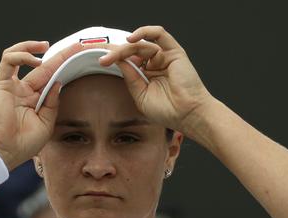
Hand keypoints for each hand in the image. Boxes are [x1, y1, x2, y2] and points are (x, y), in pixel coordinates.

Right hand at [0, 41, 83, 170]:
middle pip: (43, 66)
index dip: (64, 66)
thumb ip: (52, 103)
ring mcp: (12, 86)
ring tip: (46, 46)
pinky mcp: (1, 84)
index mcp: (34, 100)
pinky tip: (35, 60)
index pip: (51, 77)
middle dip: (60, 55)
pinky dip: (21, 55)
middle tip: (76, 46)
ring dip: (32, 47)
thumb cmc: (23, 143)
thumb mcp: (46, 123)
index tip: (79, 58)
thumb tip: (58, 83)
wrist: (4, 151)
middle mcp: (23, 90)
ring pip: (20, 57)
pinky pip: (8, 61)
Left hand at [99, 26, 213, 133]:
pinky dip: (145, 32)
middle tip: (103, 60)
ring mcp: (165, 57)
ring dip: (125, 48)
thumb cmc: (168, 111)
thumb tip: (119, 62)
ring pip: (141, 44)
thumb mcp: (140, 95)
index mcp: (148, 75)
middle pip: (132, 52)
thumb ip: (131, 78)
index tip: (100, 61)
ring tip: (113, 56)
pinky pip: (159, 34)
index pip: (129, 62)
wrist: (187, 114)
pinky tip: (131, 39)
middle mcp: (156, 64)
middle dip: (116, 54)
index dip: (115, 59)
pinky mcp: (174, 52)